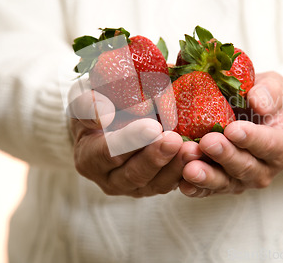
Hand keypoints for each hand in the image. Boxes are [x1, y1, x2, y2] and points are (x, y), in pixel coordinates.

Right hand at [68, 82, 200, 196]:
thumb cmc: (96, 102)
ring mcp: (133, 187)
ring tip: (192, 149)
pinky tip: (199, 156)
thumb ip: (88, 105)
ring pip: (155, 184)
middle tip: (174, 139)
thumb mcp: (83, 97)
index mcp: (88, 158)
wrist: (110, 117)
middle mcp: (109, 179)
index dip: (130, 141)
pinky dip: (185, 172)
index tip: (152, 126)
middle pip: (134, 174)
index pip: (108, 153)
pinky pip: (171, 184)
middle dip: (156, 157)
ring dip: (175, 167)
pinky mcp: (154, 186)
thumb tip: (104, 116)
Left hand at [179, 71, 282, 196]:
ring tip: (190, 167)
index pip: (270, 145)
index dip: (252, 139)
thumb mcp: (273, 86)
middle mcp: (263, 170)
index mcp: (281, 148)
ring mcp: (239, 181)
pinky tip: (183, 184)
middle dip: (225, 155)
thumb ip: (270, 92)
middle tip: (208, 142)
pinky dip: (194, 188)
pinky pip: (206, 191)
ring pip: (224, 183)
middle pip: (245, 167)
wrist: (244, 112)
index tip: (233, 129)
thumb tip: (258, 102)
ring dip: (207, 176)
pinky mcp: (217, 186)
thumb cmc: (260, 98)